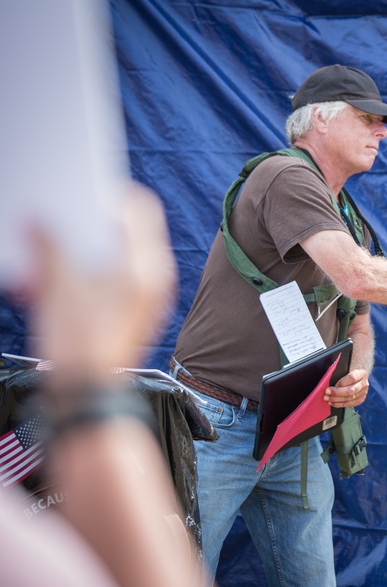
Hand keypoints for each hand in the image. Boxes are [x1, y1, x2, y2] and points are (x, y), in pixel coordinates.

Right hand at [30, 184, 176, 388]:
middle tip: (47, 220)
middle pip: (116, 232)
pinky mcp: (122, 313)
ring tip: (35, 264)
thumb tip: (39, 217)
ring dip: (68, 254)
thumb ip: (50, 244)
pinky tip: (39, 286)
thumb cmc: (82, 345)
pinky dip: (72, 278)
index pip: (137, 207)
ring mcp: (139, 296)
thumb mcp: (58, 286)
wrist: (89, 398)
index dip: (104, 192)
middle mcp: (150, 278)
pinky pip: (98, 282)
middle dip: (77, 227)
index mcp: (145, 265)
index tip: (74, 188)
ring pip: (103, 257)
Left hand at [325, 367, 369, 407]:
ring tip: (327, 398)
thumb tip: (329, 380)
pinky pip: (350, 404)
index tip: (334, 384)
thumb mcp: (346, 368)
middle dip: (337, 392)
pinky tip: (333, 403)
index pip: (352, 378)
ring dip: (336, 399)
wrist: (357, 377)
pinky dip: (340, 404)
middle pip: (351, 390)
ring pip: (349, 398)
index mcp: (361, 373)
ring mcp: (363, 393)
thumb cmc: (349, 371)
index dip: (342, 382)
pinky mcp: (360, 400)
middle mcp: (364, 384)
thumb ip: (340, 372)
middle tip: (327, 392)